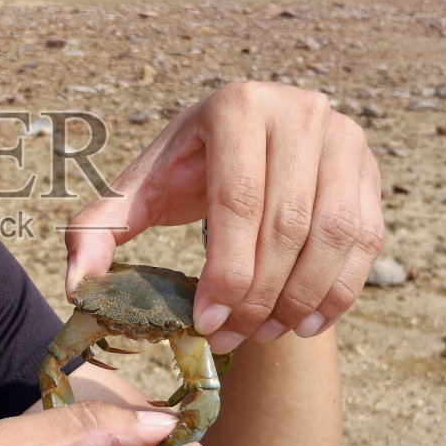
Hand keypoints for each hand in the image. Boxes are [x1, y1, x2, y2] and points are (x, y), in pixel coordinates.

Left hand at [65, 82, 382, 353]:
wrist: (249, 145)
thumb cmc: (187, 171)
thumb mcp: (140, 191)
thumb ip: (98, 229)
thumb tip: (76, 283)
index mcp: (236, 106)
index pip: (237, 201)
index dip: (225, 271)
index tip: (205, 323)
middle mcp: (298, 111)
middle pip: (286, 223)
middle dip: (258, 296)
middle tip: (230, 339)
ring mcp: (343, 137)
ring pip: (333, 234)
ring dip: (300, 298)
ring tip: (263, 335)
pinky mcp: (369, 169)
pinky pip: (365, 239)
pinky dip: (339, 291)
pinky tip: (305, 324)